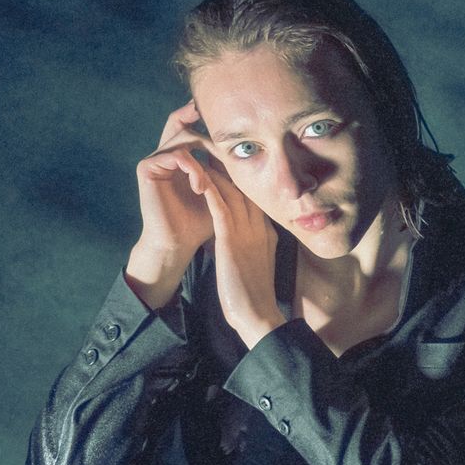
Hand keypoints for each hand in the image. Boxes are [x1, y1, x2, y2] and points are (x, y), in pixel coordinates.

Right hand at [133, 101, 218, 259]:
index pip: (190, 128)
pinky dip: (193, 169)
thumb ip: (226, 169)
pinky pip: (176, 155)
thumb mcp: (220, 190)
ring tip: (211, 181)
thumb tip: (247, 145)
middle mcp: (164, 154)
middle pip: (180, 122)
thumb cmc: (201, 221)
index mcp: (178, 158)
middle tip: (224, 136)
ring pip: (184, 138)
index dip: (204, 120)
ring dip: (204, 156)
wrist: (179, 243)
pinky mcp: (146, 167)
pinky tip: (200, 188)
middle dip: (203, 126)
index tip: (228, 121)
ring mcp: (154, 159)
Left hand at [194, 161, 285, 348]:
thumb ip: (252, 249)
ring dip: (217, 170)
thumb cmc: (255, 297)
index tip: (229, 166)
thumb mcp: (258, 265)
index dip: (241, 180)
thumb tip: (244, 245)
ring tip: (203, 153)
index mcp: (267, 233)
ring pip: (233, 190)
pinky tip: (198, 173)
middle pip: (246, 188)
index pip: (254, 198)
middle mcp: (259, 227)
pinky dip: (209, 187)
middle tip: (214, 149)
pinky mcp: (231, 239)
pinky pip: (219, 205)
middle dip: (230, 168)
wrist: (258, 315)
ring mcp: (247, 232)